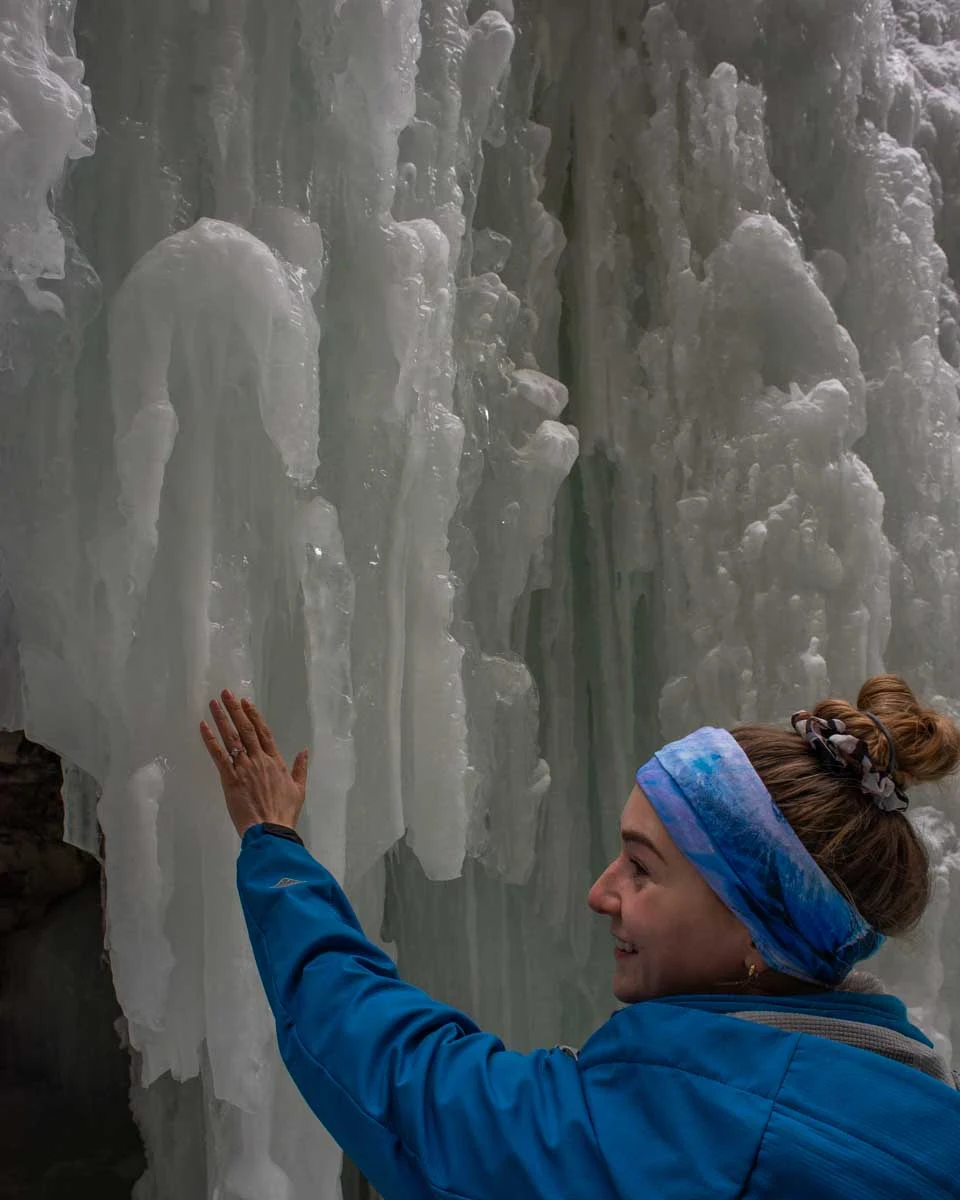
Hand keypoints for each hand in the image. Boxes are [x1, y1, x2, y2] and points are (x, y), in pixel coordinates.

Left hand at [200, 690, 307, 837]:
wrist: (270, 829)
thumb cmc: (284, 812)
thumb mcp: (299, 789)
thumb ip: (300, 768)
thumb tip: (304, 750)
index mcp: (275, 761)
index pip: (263, 733)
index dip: (254, 716)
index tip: (246, 702)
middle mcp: (259, 759)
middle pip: (246, 730)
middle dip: (235, 710)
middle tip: (225, 693)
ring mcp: (244, 768)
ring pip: (232, 738)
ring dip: (222, 719)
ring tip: (213, 703)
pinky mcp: (230, 779)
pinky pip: (219, 756)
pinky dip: (210, 740)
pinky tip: (203, 726)